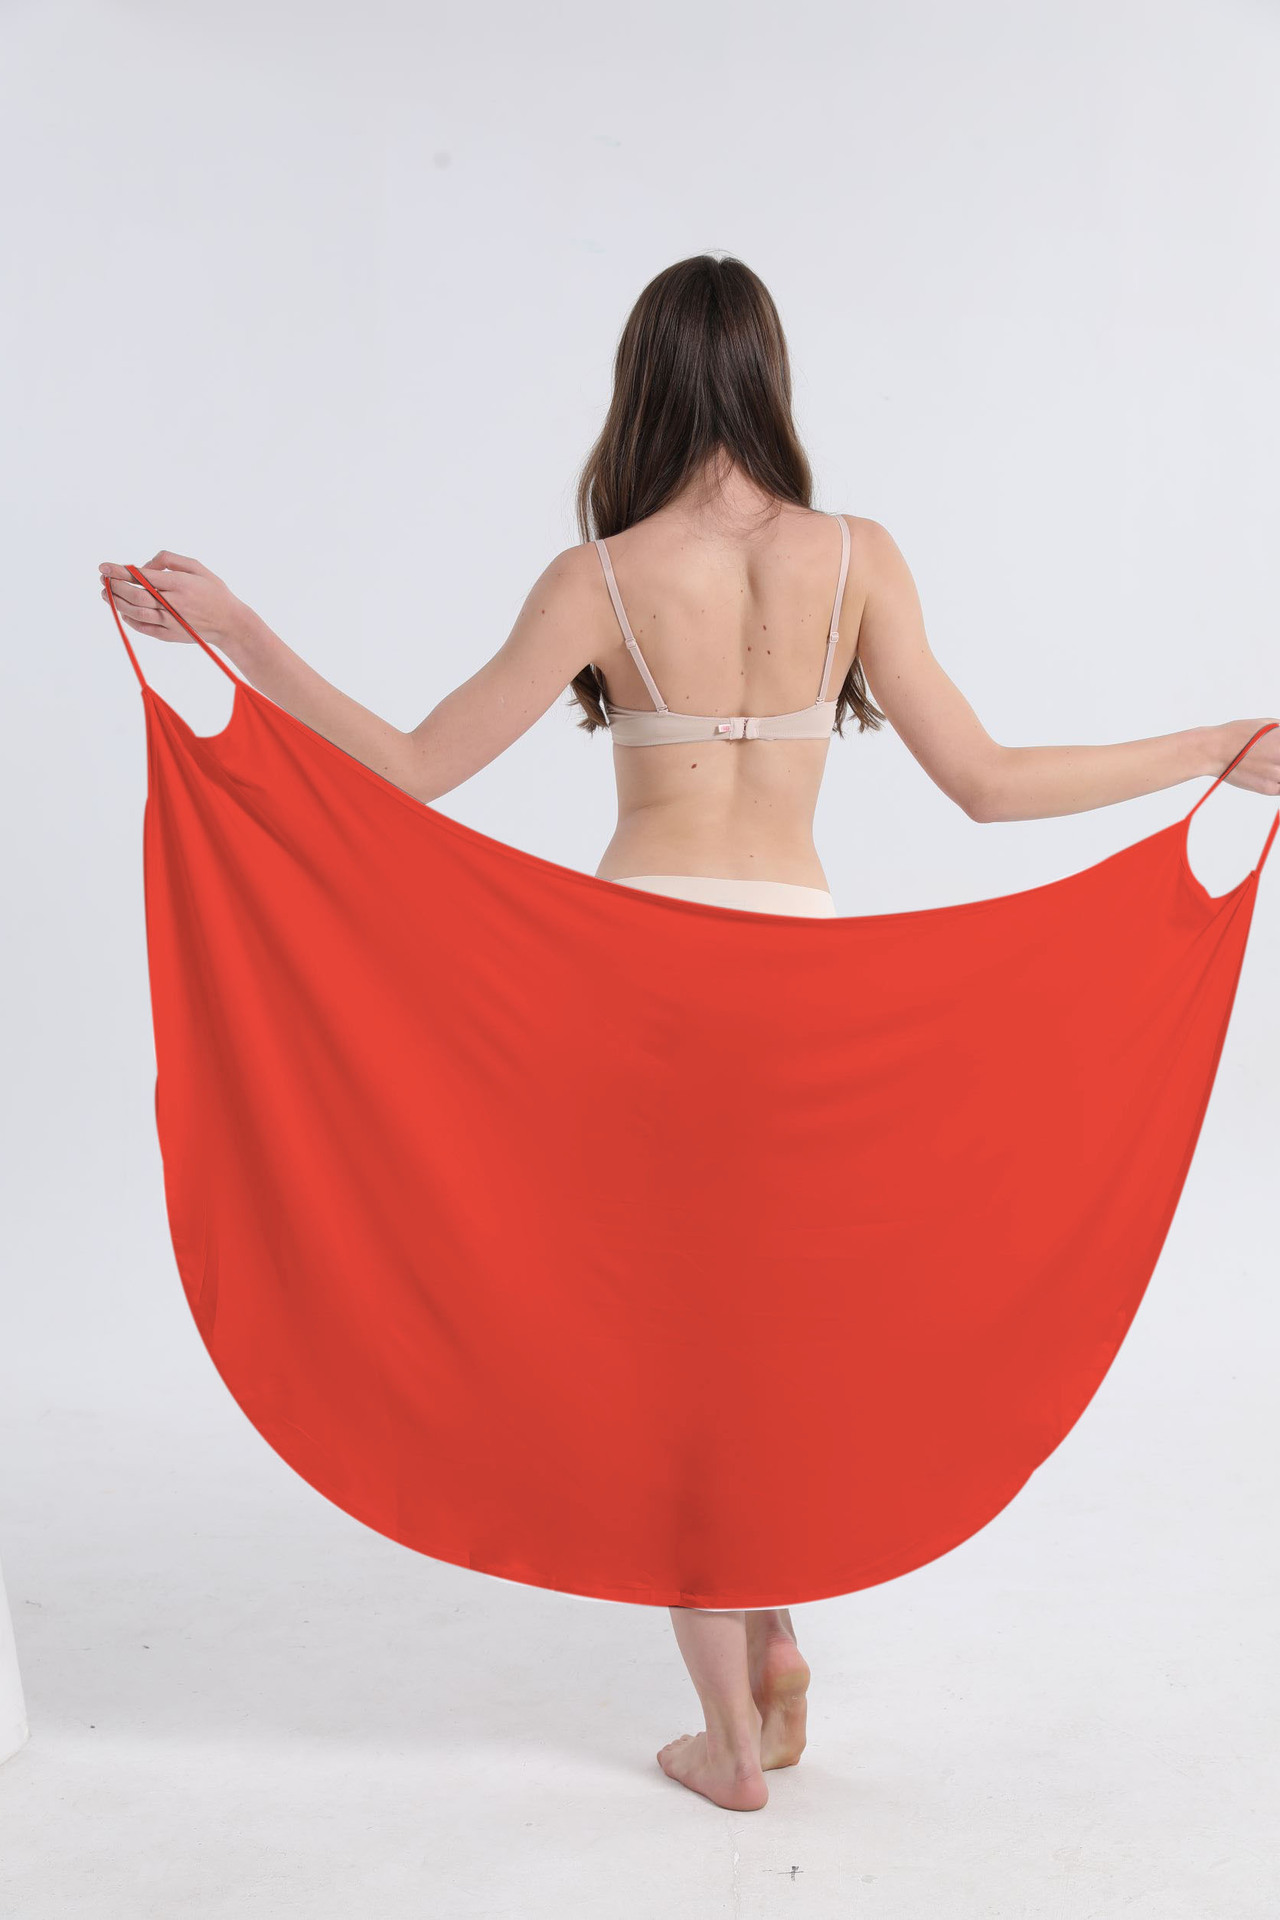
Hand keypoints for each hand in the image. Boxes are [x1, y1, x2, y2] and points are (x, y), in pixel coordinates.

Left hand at [98, 551, 246, 649]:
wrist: (230, 623)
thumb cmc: (214, 592)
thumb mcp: (197, 567)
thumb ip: (170, 560)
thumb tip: (145, 565)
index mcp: (179, 584)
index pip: (141, 576)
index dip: (119, 571)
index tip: (104, 566)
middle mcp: (173, 603)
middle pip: (135, 594)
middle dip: (114, 585)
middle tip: (103, 578)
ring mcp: (170, 621)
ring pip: (136, 612)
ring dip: (117, 602)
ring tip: (106, 593)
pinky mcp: (169, 634)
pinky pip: (143, 627)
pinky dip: (129, 619)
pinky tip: (122, 610)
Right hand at [1215, 718, 1279, 795]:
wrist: (1214, 751)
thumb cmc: (1239, 734)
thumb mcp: (1269, 725)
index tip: (1279, 755)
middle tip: (1274, 760)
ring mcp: (1277, 775)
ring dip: (1279, 770)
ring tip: (1268, 765)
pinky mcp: (1269, 789)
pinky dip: (1278, 781)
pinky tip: (1267, 773)